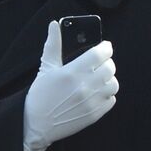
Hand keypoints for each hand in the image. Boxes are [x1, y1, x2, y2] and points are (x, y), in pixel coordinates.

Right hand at [22, 22, 117, 150]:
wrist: (36, 124)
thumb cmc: (39, 96)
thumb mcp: (46, 68)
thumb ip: (53, 45)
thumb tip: (54, 25)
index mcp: (73, 72)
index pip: (100, 53)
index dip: (105, 48)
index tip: (104, 47)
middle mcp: (85, 86)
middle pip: (110, 68)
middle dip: (107, 62)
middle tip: (101, 63)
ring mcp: (91, 101)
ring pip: (114, 84)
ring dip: (109, 79)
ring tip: (100, 79)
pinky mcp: (94, 114)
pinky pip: (111, 100)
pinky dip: (107, 95)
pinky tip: (96, 93)